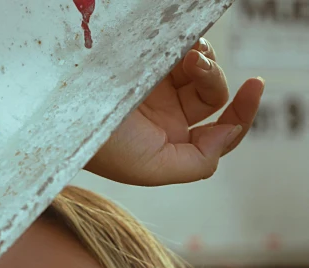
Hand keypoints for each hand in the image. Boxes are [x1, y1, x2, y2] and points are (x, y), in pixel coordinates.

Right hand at [83, 39, 264, 185]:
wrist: (66, 114)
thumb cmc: (106, 146)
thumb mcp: (155, 168)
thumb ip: (198, 161)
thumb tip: (228, 132)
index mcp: (172, 148)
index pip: (221, 133)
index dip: (242, 113)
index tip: (254, 85)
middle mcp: (168, 119)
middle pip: (214, 97)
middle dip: (213, 80)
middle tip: (193, 66)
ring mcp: (158, 89)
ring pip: (202, 71)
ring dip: (203, 61)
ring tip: (183, 56)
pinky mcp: (147, 63)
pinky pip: (185, 49)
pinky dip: (191, 46)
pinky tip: (180, 46)